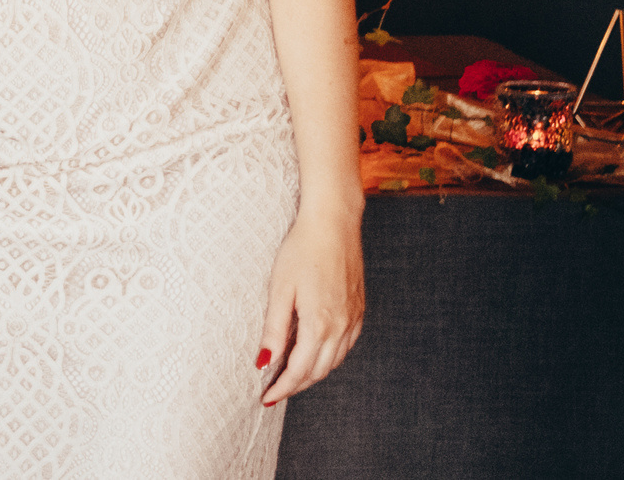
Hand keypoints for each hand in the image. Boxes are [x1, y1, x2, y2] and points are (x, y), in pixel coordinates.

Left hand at [258, 205, 364, 405]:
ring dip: (312, 373)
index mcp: (320, 324)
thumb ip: (274, 328)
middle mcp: (342, 327)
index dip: (282, 387)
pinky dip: (328, 357)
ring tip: (290, 377)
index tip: (266, 398)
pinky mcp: (358, 310)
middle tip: (275, 391)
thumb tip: (264, 361)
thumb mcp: (280, 288)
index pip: (299, 370)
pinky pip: (345, 346)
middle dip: (296, 385)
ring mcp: (353, 319)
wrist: (333, 224)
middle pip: (318, 370)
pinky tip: (315, 353)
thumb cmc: (301, 251)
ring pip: (333, 361)